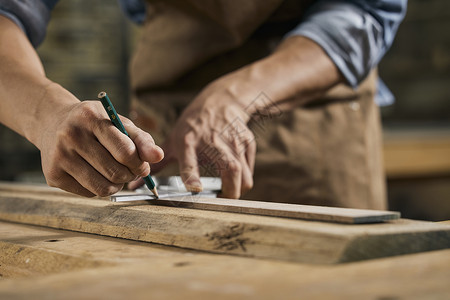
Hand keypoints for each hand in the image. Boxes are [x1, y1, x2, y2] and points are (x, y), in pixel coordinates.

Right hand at [38, 100, 163, 196]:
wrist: (53, 122)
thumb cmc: (95, 123)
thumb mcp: (118, 123)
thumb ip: (142, 139)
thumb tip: (159, 156)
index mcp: (90, 118)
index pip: (125, 152)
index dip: (140, 164)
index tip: (142, 165)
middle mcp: (70, 136)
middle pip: (115, 173)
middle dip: (130, 175)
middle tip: (130, 170)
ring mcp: (59, 157)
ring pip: (103, 188)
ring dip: (117, 185)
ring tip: (116, 173)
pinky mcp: (53, 176)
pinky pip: (89, 193)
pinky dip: (100, 188)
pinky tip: (96, 173)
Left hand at [155, 77, 256, 198]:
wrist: (222, 101)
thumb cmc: (193, 123)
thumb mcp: (173, 138)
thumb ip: (157, 164)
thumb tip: (135, 184)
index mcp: (189, 141)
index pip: (190, 161)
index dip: (193, 176)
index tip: (195, 188)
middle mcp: (213, 141)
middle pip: (230, 172)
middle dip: (228, 193)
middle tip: (219, 201)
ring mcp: (233, 142)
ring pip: (244, 175)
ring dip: (237, 190)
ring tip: (227, 193)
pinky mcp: (247, 144)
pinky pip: (249, 170)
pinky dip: (243, 179)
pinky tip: (234, 179)